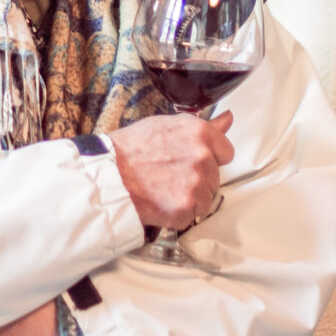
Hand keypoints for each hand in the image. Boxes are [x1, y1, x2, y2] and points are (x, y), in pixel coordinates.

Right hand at [108, 111, 232, 229]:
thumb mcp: (165, 125)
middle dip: (198, 179)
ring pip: (205, 198)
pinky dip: (178, 214)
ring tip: (163, 189)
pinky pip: (191, 216)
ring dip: (189, 198)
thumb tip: (228, 119)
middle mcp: (202, 157)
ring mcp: (195, 184)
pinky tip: (160, 202)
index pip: (226, 151)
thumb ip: (202, 126)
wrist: (107, 174)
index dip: (209, 158)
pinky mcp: (185, 208)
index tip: (192, 161)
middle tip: (170, 175)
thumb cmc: (130, 148)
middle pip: (215, 177)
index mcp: (199, 133)